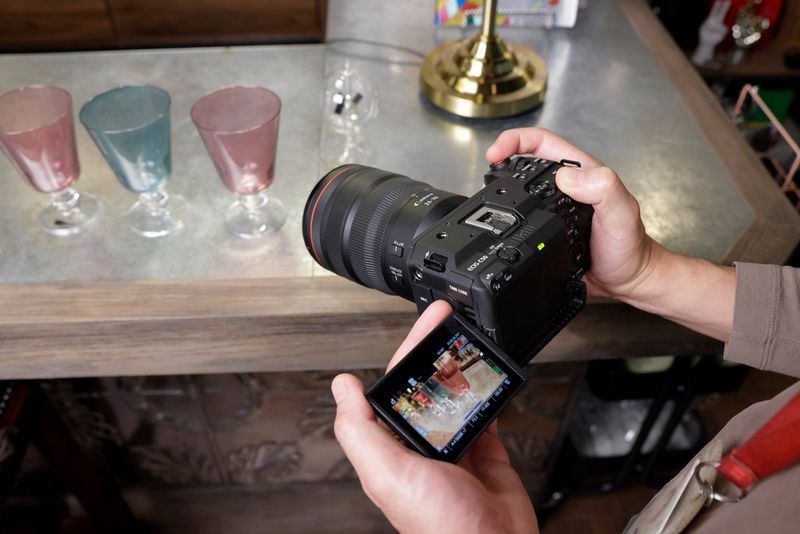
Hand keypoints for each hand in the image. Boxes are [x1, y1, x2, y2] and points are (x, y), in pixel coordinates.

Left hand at [332, 300, 538, 533]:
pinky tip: (489, 377)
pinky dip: (488, 394)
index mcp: (394, 444)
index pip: (397, 382)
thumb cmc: (439, 525)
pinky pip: (486, 415)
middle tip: (451, 318)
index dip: (410, 348)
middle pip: (428, 382)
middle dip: (437, 348)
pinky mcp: (485, 454)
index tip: (426, 323)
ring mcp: (454, 447)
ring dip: (461, 367)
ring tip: (469, 339)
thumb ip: (359, 430)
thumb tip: (341, 387)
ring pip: (456, 395)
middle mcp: (422, 443)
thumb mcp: (387, 473)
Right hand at [487, 128, 735, 339]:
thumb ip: (602, 188)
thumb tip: (565, 177)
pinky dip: (510, 213)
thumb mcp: (621, 213)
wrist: (628, 279)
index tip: (497, 153)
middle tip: (488, 167)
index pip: (542, 142)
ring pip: (523, 187)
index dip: (515, 141)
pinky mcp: (550, 227)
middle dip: (503, 156)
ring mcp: (557, 206)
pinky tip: (503, 220)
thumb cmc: (629, 246)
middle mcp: (568, 185)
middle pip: (527, 159)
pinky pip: (525, 214)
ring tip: (489, 189)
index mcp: (582, 172)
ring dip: (503, 184)